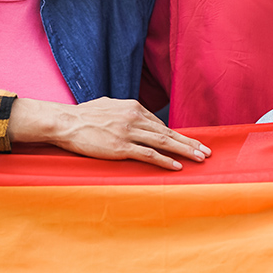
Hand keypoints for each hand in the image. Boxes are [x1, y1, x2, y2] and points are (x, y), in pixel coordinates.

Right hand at [8, 97, 209, 170]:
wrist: (65, 122)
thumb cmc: (83, 115)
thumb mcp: (109, 106)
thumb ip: (125, 112)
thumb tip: (135, 117)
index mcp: (133, 107)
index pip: (160, 124)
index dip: (177, 135)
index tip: (190, 142)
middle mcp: (135, 118)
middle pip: (168, 132)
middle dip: (190, 142)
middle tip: (206, 151)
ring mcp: (129, 132)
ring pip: (164, 142)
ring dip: (184, 151)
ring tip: (200, 158)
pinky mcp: (121, 147)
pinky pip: (149, 155)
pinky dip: (165, 161)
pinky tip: (177, 166)